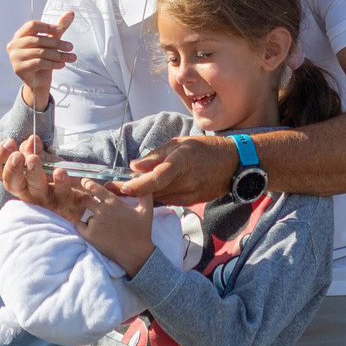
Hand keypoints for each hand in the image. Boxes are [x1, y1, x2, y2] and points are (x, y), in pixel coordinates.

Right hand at [0, 135, 85, 221]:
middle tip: (18, 155)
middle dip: (13, 169)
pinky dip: (64, 183)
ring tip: (35, 159)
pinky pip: (66, 195)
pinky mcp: (69, 204)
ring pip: (38, 190)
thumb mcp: (45, 163)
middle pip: (13, 184)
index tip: (9, 142)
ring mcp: (48, 200)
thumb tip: (31, 140)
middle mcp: (30, 193)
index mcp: (21, 182)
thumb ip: (34, 151)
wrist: (82, 203)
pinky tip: (64, 172)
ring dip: (35, 173)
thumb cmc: (58, 181)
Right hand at [8, 12, 74, 108]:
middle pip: (38, 40)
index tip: (60, 31)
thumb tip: (71, 13)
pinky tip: (62, 65)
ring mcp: (14, 57)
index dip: (47, 27)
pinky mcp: (18, 68)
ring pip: (40, 52)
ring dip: (58, 55)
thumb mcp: (52, 40)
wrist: (38, 79)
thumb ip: (59, 27)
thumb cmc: (44, 57)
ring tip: (71, 57)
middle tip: (70, 47)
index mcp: (20, 35)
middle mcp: (14, 44)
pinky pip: (38, 63)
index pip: (32, 25)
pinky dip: (52, 64)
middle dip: (57, 43)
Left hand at [77, 181, 155, 274]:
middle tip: (93, 204)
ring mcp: (94, 223)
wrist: (135, 253)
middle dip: (87, 199)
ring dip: (91, 217)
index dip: (87, 183)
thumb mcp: (147, 210)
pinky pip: (79, 225)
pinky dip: (84, 226)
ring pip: (85, 214)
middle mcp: (101, 211)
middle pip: (85, 199)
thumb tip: (138, 181)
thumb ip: (144, 192)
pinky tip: (94, 230)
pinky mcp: (88, 235)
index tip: (84, 182)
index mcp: (113, 202)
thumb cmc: (142, 231)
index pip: (94, 188)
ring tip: (102, 224)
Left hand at [119, 134, 236, 204]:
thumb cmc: (205, 149)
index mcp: (181, 163)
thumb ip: (156, 156)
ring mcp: (189, 195)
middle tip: (112, 187)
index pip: (156, 179)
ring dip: (144, 194)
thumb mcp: (180, 143)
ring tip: (129, 187)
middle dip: (132, 190)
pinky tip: (151, 190)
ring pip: (158, 197)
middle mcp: (185, 182)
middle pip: (152, 191)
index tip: (121, 187)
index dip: (137, 186)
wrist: (232, 165)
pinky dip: (157, 196)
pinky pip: (168, 200)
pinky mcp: (190, 202)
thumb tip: (134, 166)